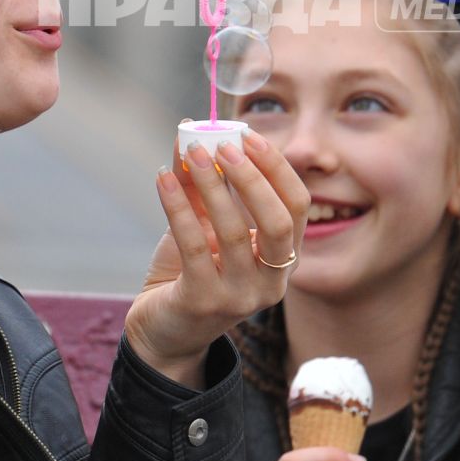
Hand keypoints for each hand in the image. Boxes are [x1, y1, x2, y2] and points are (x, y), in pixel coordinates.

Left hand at [125, 130, 308, 388]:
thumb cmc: (190, 270)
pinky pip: (193, 246)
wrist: (164, 329)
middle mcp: (272, 282)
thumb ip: (203, 182)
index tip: (248, 136)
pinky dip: (177, 206)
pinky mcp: (203, 303)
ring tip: (191, 154)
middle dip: (252, 177)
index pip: (297, 206)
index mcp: (284, 258)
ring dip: (211, 185)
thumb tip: (190, 130)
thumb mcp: (205, 224)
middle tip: (223, 145)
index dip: (276, 168)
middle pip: (277, 222)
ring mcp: (240, 297)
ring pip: (233, 231)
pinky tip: (163, 179)